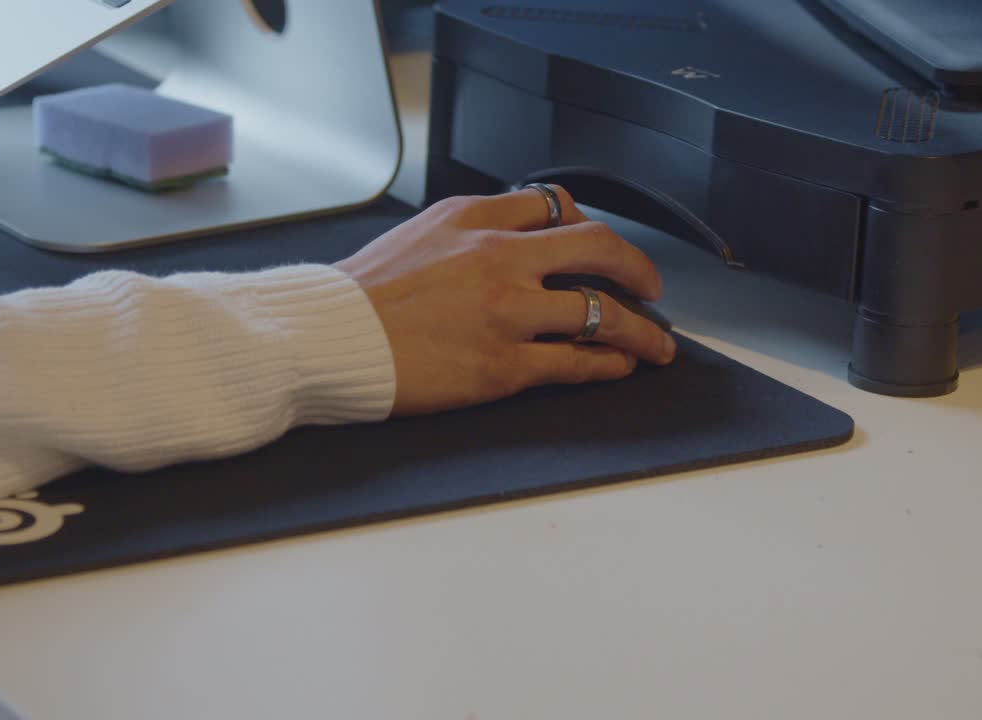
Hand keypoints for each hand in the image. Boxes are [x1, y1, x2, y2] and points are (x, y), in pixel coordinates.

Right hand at [334, 186, 676, 416]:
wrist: (325, 339)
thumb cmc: (358, 297)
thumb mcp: (415, 236)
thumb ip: (466, 233)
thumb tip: (508, 242)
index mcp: (473, 218)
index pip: (556, 206)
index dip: (590, 226)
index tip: (602, 247)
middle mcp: (498, 256)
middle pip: (599, 247)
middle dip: (638, 267)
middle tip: (651, 286)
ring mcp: (506, 312)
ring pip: (602, 311)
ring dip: (641, 328)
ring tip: (656, 343)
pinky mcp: (504, 365)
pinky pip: (578, 362)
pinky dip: (610, 364)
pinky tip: (620, 366)